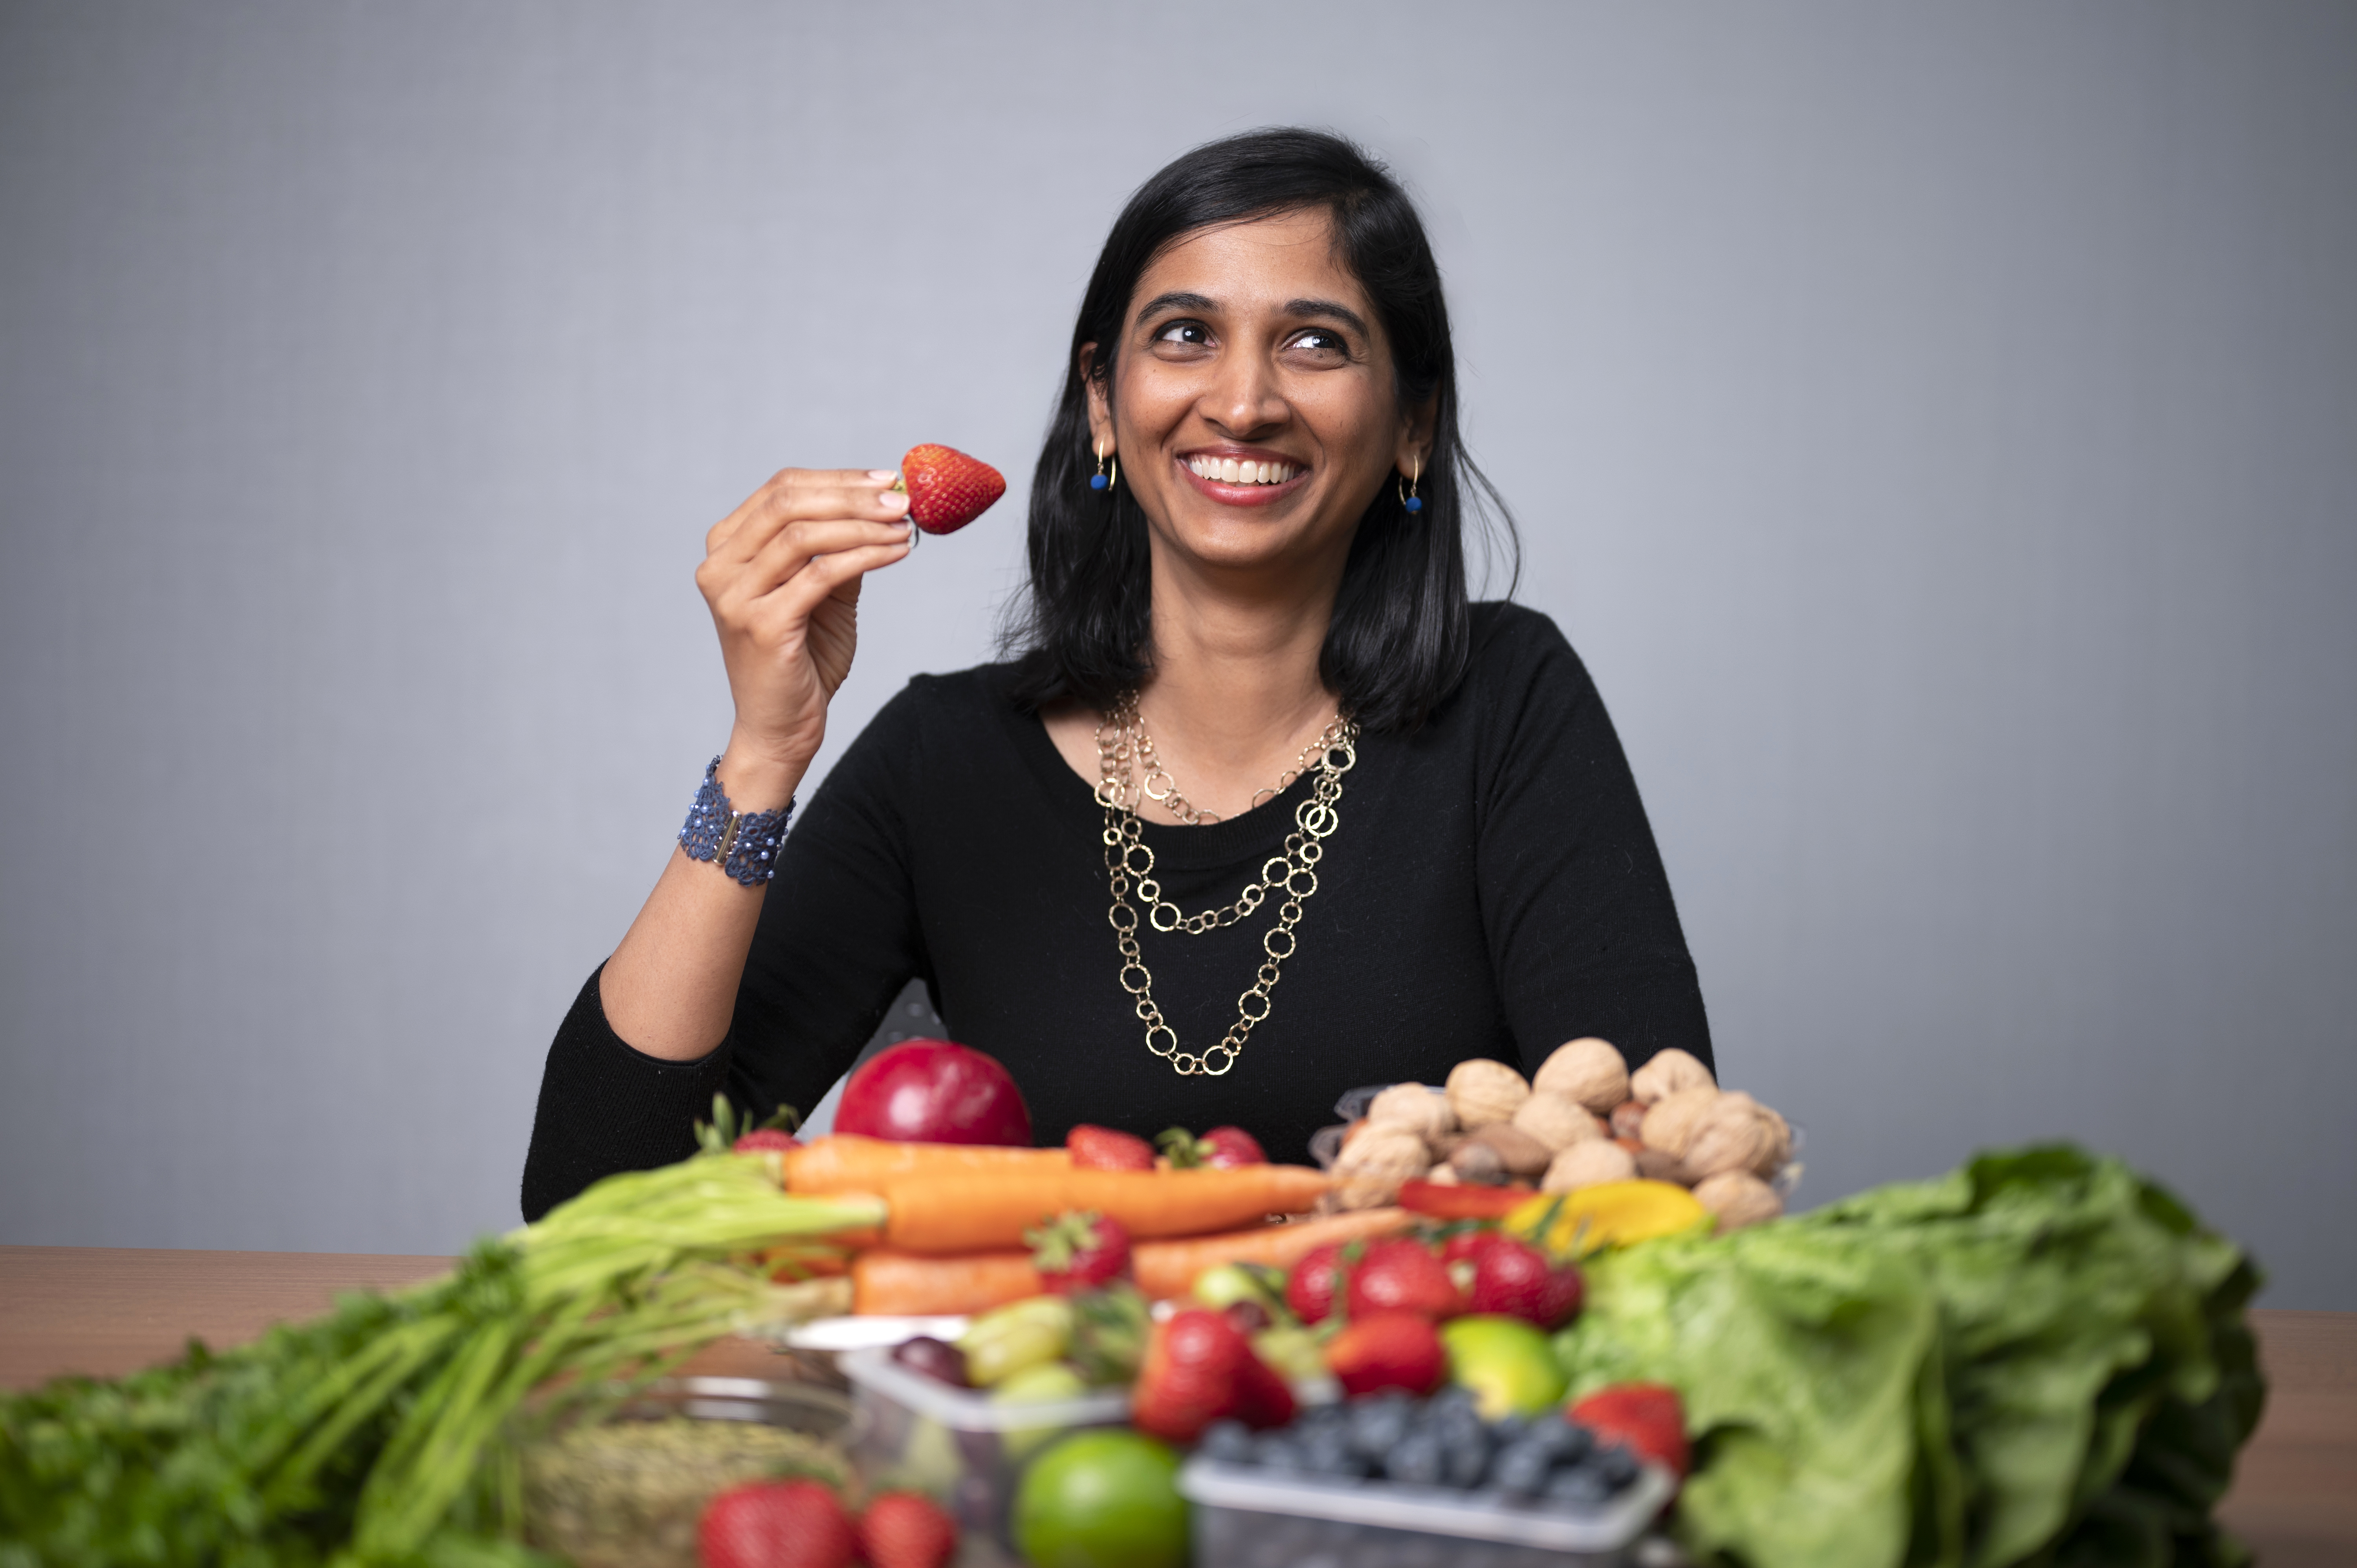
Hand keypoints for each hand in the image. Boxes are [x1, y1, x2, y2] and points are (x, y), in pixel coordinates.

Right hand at [695, 467, 913, 802]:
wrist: (780, 727)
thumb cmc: (801, 658)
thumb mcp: (822, 593)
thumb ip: (837, 549)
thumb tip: (881, 506)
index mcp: (727, 548)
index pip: (780, 490)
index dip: (838, 479)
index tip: (887, 480)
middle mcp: (720, 567)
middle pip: (789, 503)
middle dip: (852, 495)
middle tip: (902, 499)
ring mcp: (734, 596)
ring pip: (804, 536)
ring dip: (864, 525)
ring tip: (905, 526)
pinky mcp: (760, 624)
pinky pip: (821, 574)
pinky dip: (864, 556)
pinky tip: (896, 553)